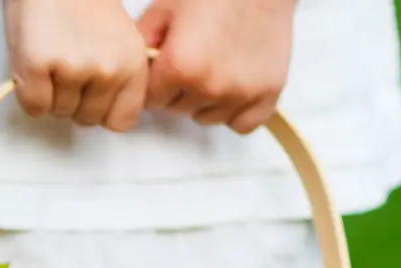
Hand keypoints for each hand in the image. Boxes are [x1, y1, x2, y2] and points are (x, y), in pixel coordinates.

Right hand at [3, 0, 149, 131]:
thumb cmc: (81, 4)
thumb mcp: (118, 39)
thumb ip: (118, 75)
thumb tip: (103, 111)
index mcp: (132, 63)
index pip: (121, 121)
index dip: (101, 111)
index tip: (91, 95)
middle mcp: (107, 70)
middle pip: (86, 119)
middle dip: (73, 101)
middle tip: (65, 68)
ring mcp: (72, 70)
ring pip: (58, 112)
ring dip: (50, 94)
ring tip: (51, 59)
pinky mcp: (37, 68)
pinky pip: (33, 106)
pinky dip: (28, 93)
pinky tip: (34, 66)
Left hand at [138, 0, 296, 134]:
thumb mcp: (164, 9)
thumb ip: (142, 44)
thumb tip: (132, 70)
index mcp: (178, 66)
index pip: (150, 99)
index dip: (156, 81)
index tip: (166, 65)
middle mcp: (209, 86)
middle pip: (177, 109)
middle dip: (179, 89)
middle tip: (195, 58)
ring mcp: (240, 92)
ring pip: (207, 117)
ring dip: (206, 101)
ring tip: (216, 67)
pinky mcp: (268, 93)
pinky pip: (242, 124)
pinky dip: (236, 111)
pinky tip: (233, 88)